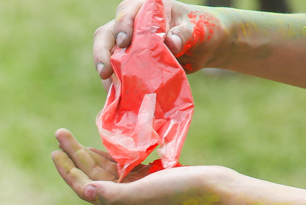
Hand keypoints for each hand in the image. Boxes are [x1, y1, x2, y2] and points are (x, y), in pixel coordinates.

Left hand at [52, 128, 233, 204]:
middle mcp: (126, 201)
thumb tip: (84, 192)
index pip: (86, 188)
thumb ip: (115, 193)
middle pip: (92, 177)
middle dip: (74, 156)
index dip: (68, 170)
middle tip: (59, 133)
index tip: (54, 151)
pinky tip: (101, 145)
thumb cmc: (184, 192)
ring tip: (71, 137)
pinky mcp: (150, 181)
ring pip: (105, 171)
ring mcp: (138, 191)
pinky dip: (109, 155)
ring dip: (88, 154)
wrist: (219, 192)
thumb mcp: (146, 192)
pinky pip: (122, 167)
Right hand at [94, 0, 227, 82]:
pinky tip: (117, 95)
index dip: (122, 26)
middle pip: (107, 34)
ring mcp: (129, 44)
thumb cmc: (200, 30)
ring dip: (107, 72)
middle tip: (105, 72)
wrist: (203, 47)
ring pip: (108, 54)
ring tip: (111, 88)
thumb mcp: (196, 29)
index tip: (124, 42)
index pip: (126, 12)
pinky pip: (117, 72)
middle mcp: (132, 24)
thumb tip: (171, 43)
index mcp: (147, 8)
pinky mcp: (130, 62)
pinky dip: (116, 83)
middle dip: (102, 53)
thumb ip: (184, 34)